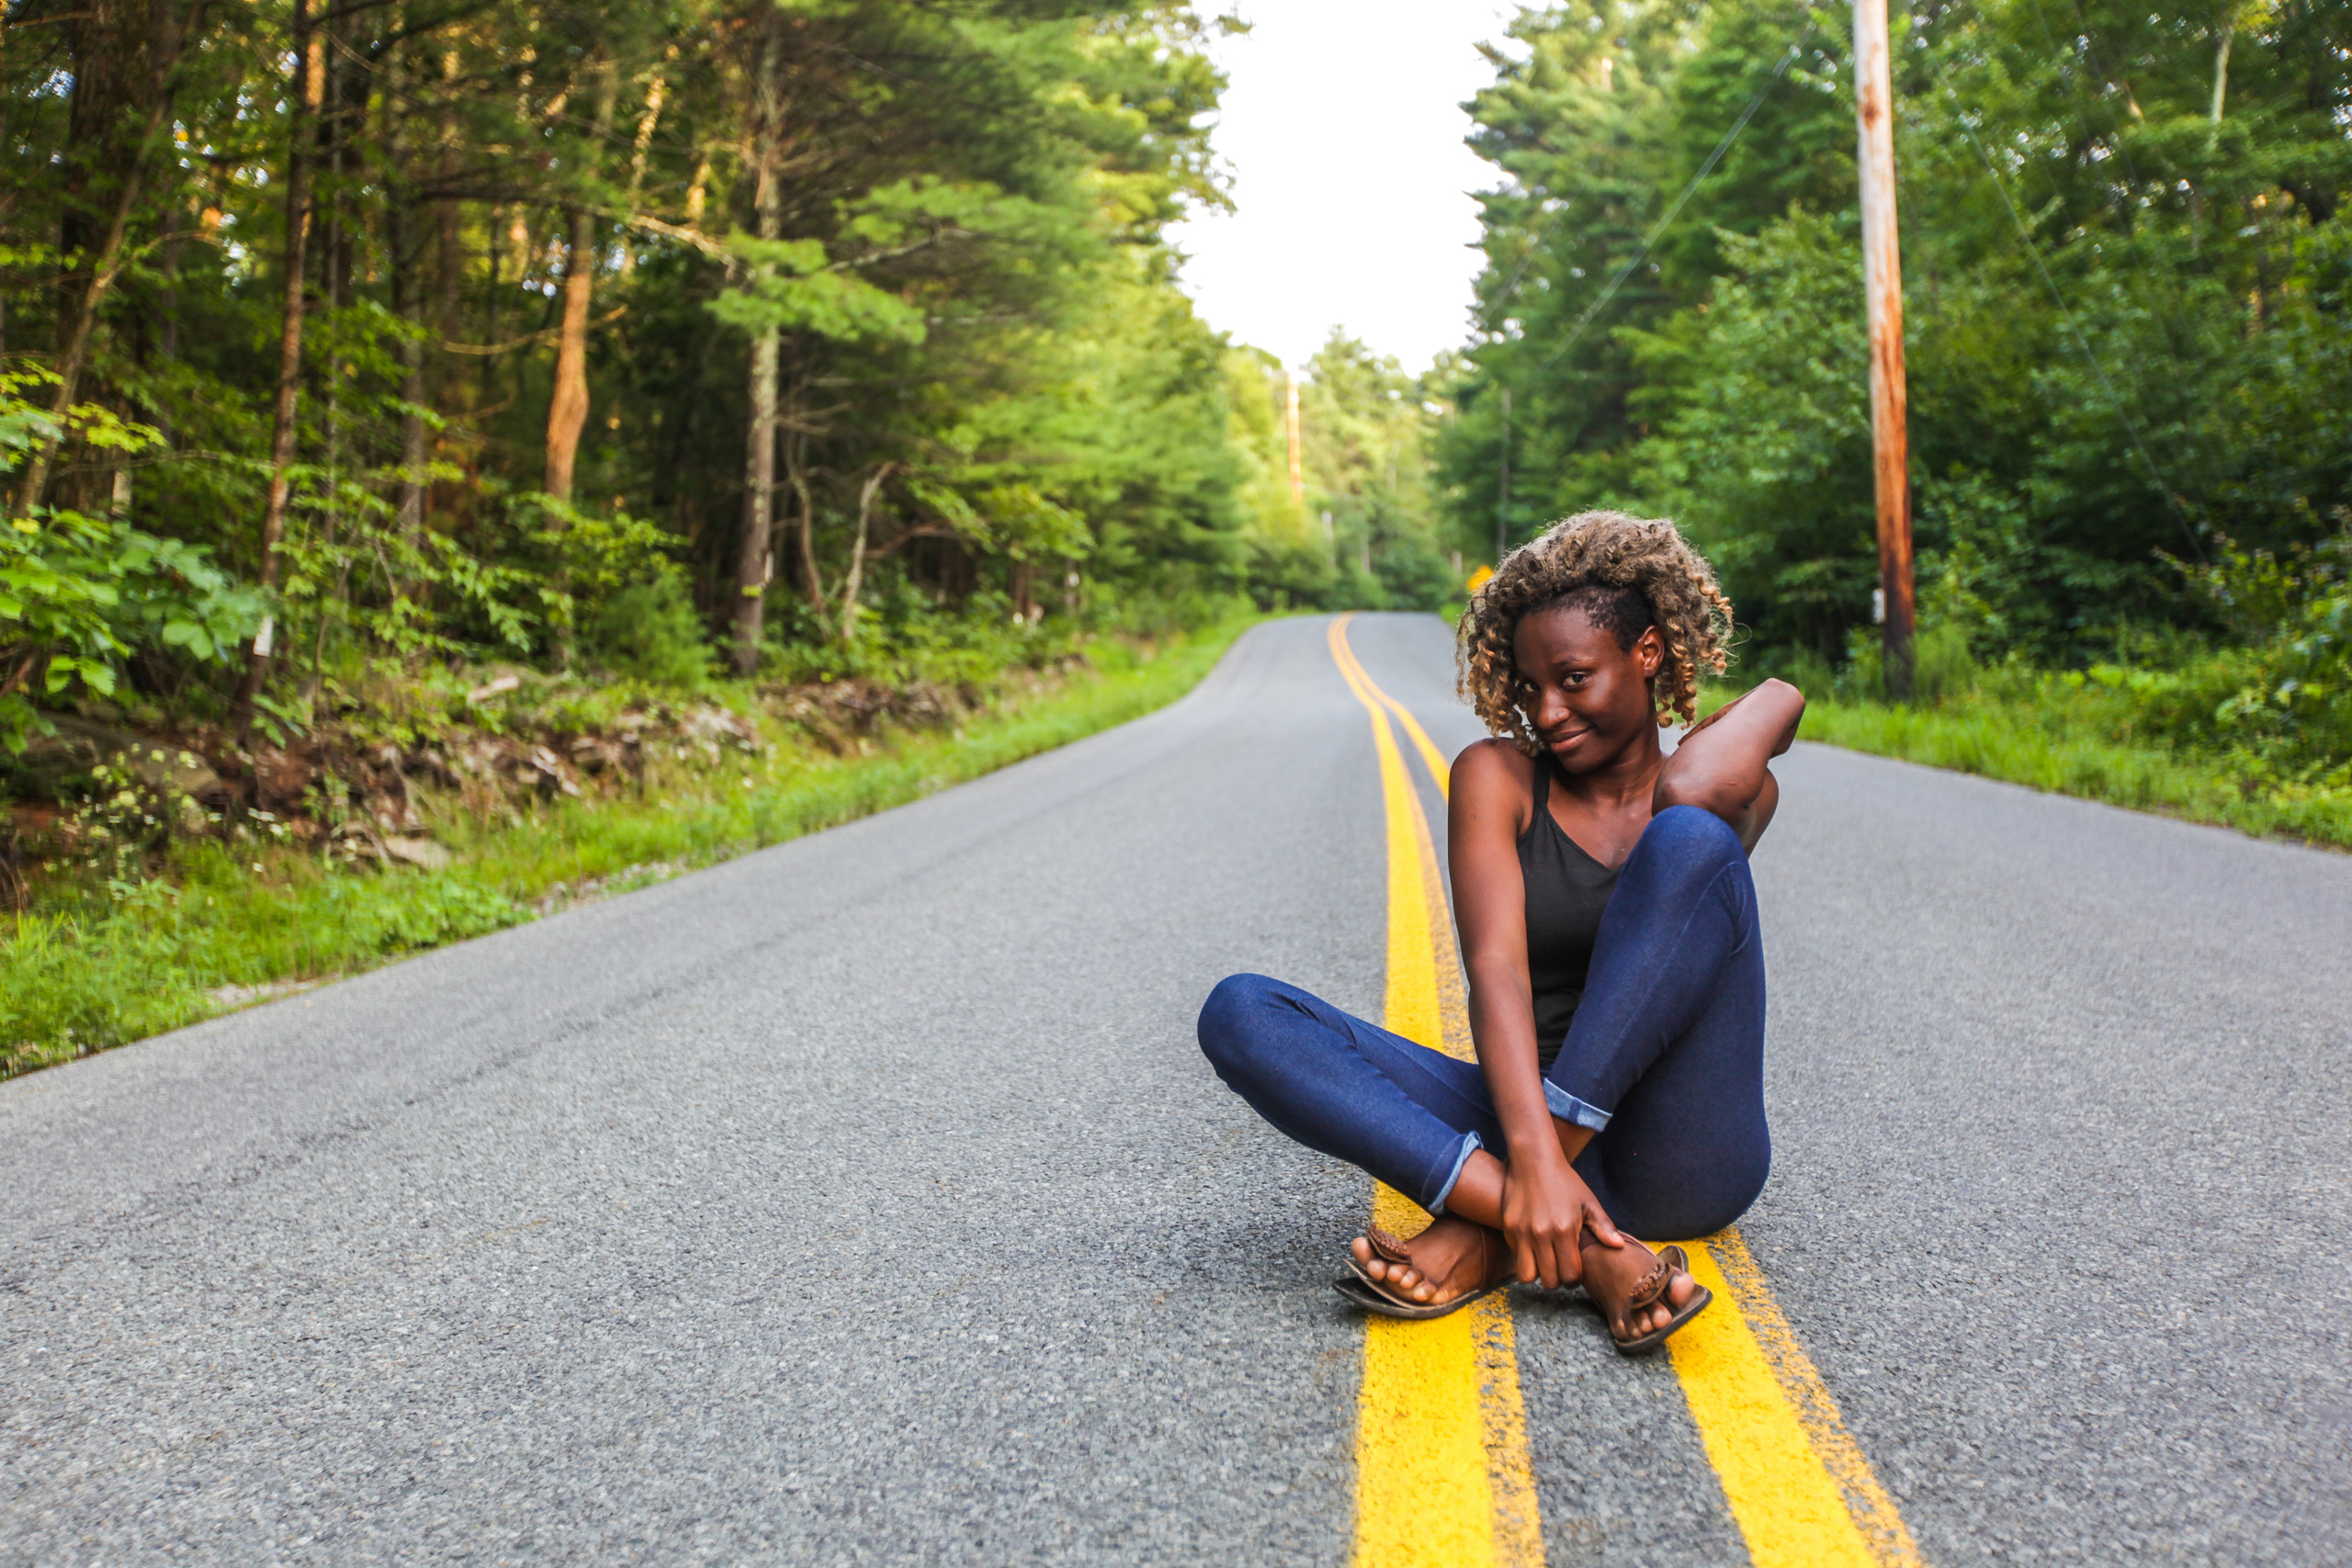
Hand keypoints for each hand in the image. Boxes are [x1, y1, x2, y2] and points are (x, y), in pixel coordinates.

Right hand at [1500, 1146, 1625, 1289]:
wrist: (1533, 1161)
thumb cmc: (1565, 1181)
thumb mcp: (1588, 1202)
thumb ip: (1603, 1226)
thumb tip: (1618, 1247)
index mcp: (1565, 1231)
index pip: (1570, 1274)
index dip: (1574, 1279)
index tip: (1574, 1273)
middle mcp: (1542, 1235)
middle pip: (1549, 1280)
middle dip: (1557, 1280)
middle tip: (1560, 1270)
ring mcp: (1522, 1233)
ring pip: (1527, 1275)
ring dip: (1537, 1274)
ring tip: (1544, 1263)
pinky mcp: (1509, 1229)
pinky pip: (1516, 1256)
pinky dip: (1525, 1257)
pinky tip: (1533, 1246)